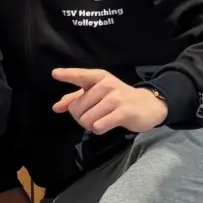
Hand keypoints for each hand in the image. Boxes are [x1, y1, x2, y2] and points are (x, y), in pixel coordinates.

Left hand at [51, 68, 167, 133]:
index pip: (80, 76)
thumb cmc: (117, 99)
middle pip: (76, 108)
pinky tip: (106, 125)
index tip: (55, 73)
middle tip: (95, 115)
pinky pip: (99, 125)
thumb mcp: (96, 94)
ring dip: (90, 125)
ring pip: (86, 119)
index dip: (67, 75)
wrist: (148, 105)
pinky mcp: (124, 111)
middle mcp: (107, 85)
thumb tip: (56, 107)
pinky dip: (99, 129)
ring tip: (102, 120)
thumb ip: (74, 99)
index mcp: (98, 78)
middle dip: (81, 117)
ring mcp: (116, 98)